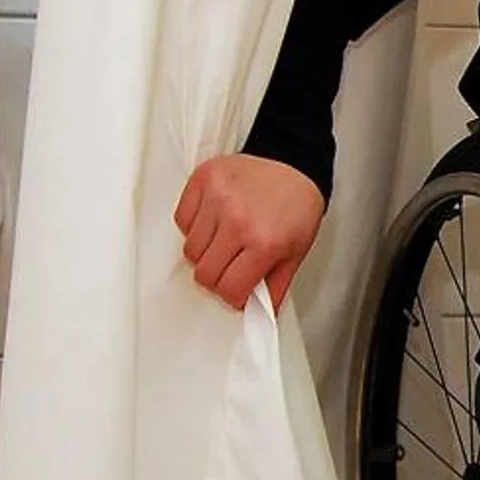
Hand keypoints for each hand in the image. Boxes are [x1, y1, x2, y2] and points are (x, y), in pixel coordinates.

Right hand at [174, 154, 325, 309]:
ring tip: (226, 239)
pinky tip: (215, 220)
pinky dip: (194, 226)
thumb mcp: (296, 253)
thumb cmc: (297, 205)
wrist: (294, 164)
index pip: (228, 289)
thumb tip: (259, 315)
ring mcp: (217, 197)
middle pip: (203, 273)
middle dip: (217, 277)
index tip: (238, 290)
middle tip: (231, 266)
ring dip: (205, 252)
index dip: (233, 296)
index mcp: (264, 241)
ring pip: (190, 249)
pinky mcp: (203, 180)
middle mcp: (237, 219)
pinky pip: (181, 219)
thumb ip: (275, 288)